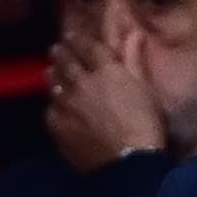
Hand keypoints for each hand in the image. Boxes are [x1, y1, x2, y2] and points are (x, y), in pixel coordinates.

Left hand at [48, 31, 168, 172]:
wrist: (128, 162)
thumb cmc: (145, 124)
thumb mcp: (145, 89)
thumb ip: (134, 61)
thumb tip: (134, 34)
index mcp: (106, 69)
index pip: (87, 46)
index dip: (78, 39)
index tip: (71, 34)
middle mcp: (82, 81)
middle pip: (66, 62)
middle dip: (61, 53)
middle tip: (56, 49)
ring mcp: (66, 103)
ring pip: (54, 83)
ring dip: (53, 75)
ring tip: (51, 71)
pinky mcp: (58, 125)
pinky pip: (51, 109)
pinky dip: (53, 104)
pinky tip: (54, 104)